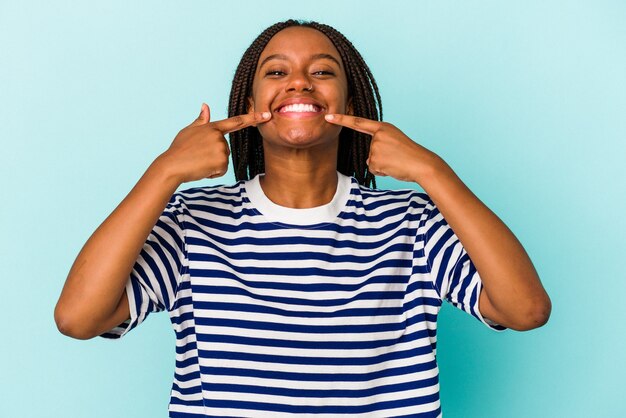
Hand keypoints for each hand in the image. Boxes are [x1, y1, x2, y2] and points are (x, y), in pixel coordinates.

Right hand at [157, 103, 270, 183]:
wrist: (172, 165)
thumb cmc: (179, 148)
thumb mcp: (189, 131)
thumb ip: (201, 120)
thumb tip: (205, 105)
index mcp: (212, 127)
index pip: (236, 121)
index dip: (252, 118)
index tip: (266, 116)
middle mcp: (219, 136)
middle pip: (225, 148)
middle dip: (214, 155)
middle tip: (198, 156)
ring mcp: (221, 149)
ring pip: (224, 160)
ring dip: (213, 164)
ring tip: (199, 162)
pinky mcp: (221, 162)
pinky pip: (222, 170)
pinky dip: (213, 173)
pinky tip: (202, 169)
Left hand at [324, 114, 440, 183]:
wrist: (422, 164)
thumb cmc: (411, 155)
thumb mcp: (395, 142)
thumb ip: (380, 145)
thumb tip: (369, 160)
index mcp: (383, 127)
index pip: (358, 122)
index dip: (342, 119)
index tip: (328, 116)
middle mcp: (378, 135)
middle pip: (368, 150)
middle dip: (379, 157)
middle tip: (396, 157)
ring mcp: (376, 147)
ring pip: (371, 161)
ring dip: (382, 165)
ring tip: (396, 162)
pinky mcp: (375, 160)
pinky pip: (373, 169)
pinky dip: (382, 171)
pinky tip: (393, 168)